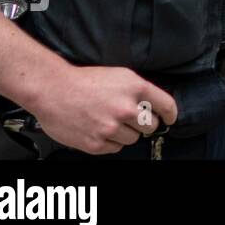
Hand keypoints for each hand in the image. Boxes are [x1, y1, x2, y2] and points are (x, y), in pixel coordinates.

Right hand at [27, 65, 176, 155]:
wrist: (54, 90)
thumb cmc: (84, 81)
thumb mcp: (120, 76)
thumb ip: (139, 91)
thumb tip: (154, 106)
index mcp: (135, 88)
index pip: (166, 105)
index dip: (170, 114)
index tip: (169, 118)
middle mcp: (125, 109)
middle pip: (151, 126)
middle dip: (143, 123)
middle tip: (129, 118)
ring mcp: (110, 127)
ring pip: (133, 139)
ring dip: (125, 133)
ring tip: (109, 121)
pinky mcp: (96, 143)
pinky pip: (115, 148)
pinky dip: (110, 142)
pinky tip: (99, 129)